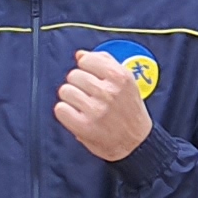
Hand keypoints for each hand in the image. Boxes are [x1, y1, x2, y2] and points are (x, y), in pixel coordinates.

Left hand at [54, 48, 155, 162]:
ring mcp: (96, 109)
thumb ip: (105, 63)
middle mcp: (108, 92)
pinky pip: (60, 109)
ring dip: (71, 98)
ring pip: (65, 91)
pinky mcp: (84, 126)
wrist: (136, 143)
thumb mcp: (126, 82)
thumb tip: (80, 55)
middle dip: (78, 84)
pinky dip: (65, 112)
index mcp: (120, 77)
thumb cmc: (130, 111)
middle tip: (89, 95)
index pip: (86, 60)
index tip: (91, 77)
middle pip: (73, 75)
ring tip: (82, 105)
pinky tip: (76, 115)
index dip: (86, 68)